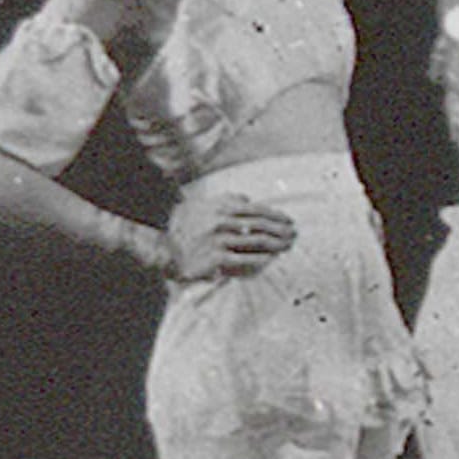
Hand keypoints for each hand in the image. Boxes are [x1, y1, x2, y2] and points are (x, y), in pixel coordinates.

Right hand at [163, 192, 295, 281]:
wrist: (164, 246)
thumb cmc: (187, 225)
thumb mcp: (205, 204)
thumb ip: (228, 199)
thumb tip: (249, 199)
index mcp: (222, 207)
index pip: (258, 209)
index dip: (277, 215)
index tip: (290, 221)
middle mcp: (223, 221)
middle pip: (261, 225)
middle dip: (281, 230)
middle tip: (294, 235)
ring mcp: (220, 240)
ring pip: (256, 242)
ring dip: (276, 244)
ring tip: (287, 246)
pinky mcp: (216, 258)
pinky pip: (244, 259)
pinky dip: (260, 259)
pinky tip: (270, 259)